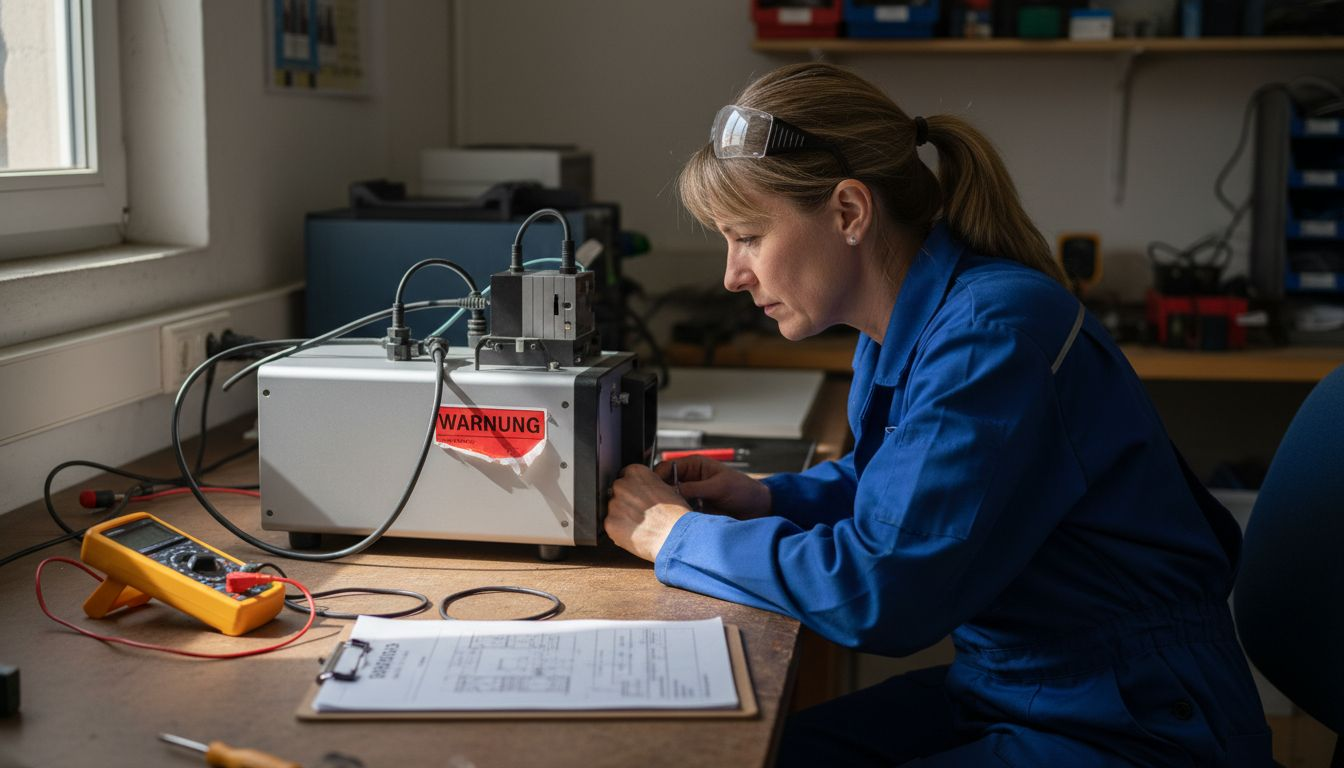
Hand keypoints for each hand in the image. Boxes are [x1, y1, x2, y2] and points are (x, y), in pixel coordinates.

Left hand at [605, 465, 691, 561]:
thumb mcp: (667, 489)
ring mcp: (614, 504)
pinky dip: (620, 531)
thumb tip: (645, 492)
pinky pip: (612, 526)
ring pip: (614, 510)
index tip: (637, 495)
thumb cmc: (675, 515)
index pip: (627, 475)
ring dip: (622, 516)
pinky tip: (635, 534)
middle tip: (640, 513)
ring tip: (640, 526)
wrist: (674, 536)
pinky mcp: (610, 523)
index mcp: (636, 472)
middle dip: (626, 501)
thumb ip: (650, 486)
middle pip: (618, 492)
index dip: (633, 487)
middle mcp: (621, 485)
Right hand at [653, 456, 770, 520]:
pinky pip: (679, 514)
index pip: (666, 468)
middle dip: (659, 494)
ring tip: (667, 516)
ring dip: (668, 508)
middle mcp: (689, 480)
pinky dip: (677, 518)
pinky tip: (676, 523)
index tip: (653, 489)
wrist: (758, 510)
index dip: (657, 477)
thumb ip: (695, 487)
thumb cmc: (743, 490)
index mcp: (693, 466)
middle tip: (658, 505)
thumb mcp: (719, 486)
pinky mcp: (694, 512)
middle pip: (664, 485)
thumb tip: (672, 491)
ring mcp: (690, 497)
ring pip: (670, 501)